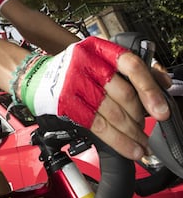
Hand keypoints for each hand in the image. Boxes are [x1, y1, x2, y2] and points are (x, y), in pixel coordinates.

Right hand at [18, 37, 168, 159]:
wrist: (35, 77)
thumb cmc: (71, 69)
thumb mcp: (98, 58)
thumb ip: (130, 69)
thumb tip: (163, 83)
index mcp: (98, 49)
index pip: (131, 65)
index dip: (150, 88)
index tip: (162, 109)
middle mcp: (86, 64)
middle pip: (124, 94)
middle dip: (141, 117)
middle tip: (147, 128)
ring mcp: (74, 85)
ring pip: (113, 114)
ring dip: (133, 133)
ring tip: (142, 143)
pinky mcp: (67, 105)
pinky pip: (98, 127)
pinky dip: (118, 141)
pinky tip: (129, 149)